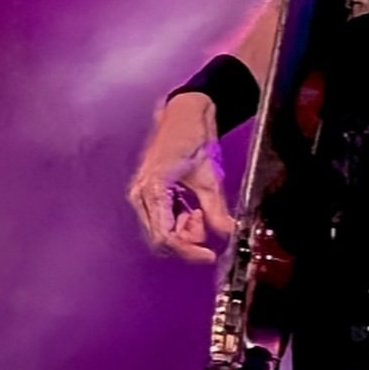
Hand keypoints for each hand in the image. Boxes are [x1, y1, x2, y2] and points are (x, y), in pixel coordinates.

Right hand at [127, 93, 233, 263]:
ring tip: (200, 210)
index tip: (209, 255)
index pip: (165, 237)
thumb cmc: (192, 138)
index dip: (188, 251)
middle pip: (161, 240)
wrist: (184, 114)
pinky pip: (162, 222)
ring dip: (184, 231)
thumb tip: (228, 234)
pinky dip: (179, 223)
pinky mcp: (147, 195)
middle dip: (187, 239)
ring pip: (161, 233)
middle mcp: (140, 195)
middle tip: (205, 220)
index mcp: (152, 190)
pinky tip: (192, 209)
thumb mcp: (210, 177)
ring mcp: (141, 195)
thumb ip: (216, 210)